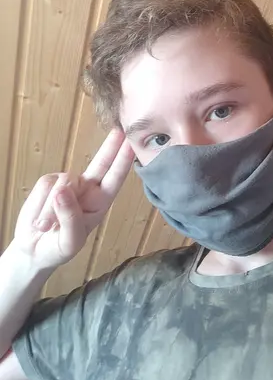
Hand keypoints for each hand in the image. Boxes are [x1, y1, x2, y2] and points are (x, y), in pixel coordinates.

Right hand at [13, 129, 134, 269]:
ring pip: (64, 183)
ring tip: (47, 227)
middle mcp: (87, 188)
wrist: (34, 249)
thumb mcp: (70, 241)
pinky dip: (41, 205)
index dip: (123, 162)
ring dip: (52, 208)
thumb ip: (69, 217)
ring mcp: (68, 184)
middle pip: (100, 163)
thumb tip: (62, 191)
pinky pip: (45, 186)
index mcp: (100, 202)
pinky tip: (40, 220)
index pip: (115, 179)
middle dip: (110, 147)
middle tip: (120, 130)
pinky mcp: (48, 183)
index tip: (131, 144)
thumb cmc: (60, 247)